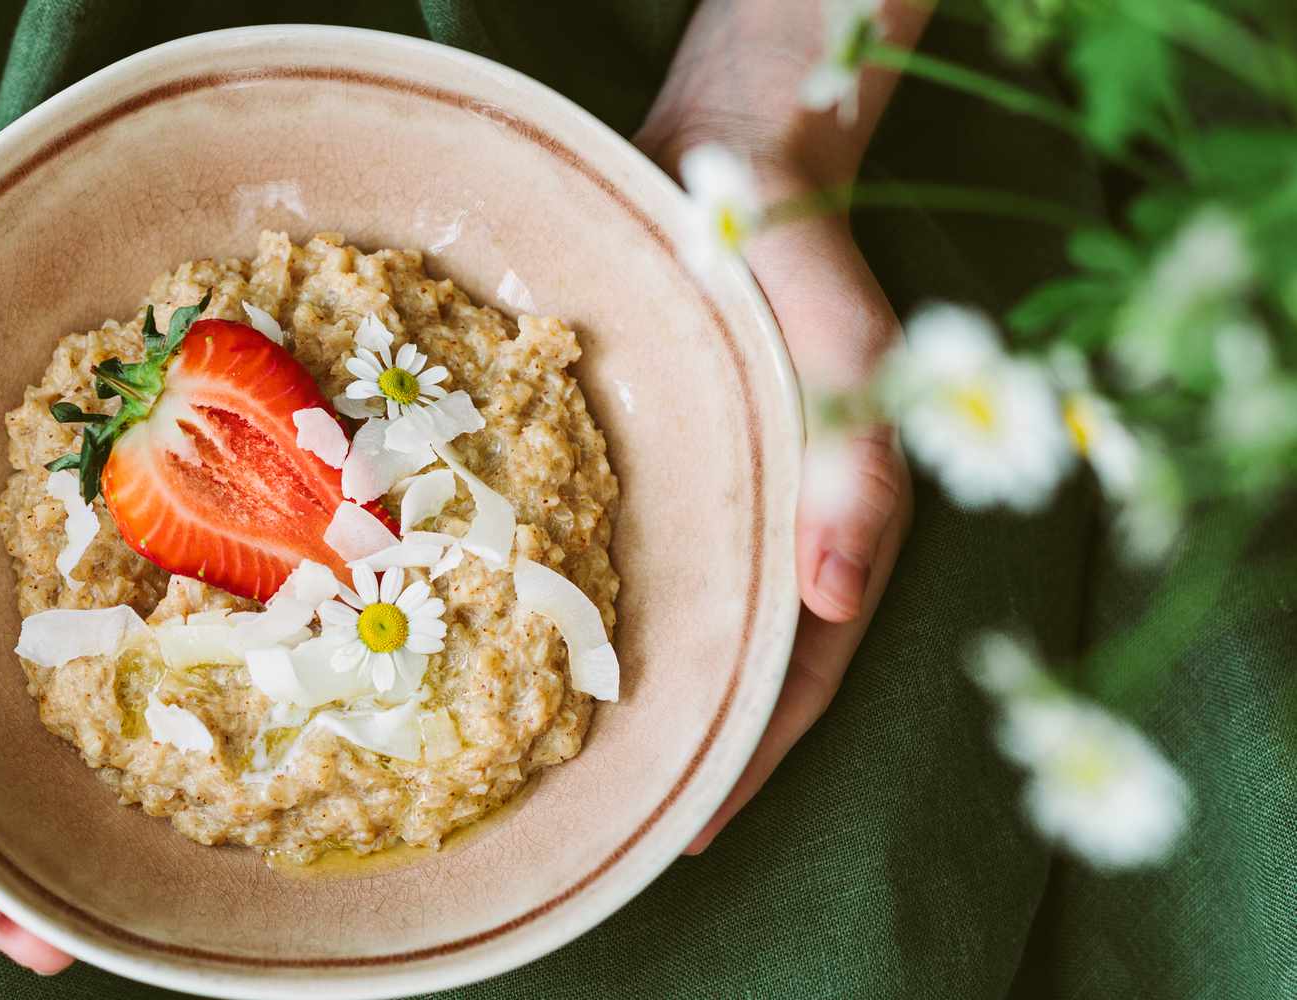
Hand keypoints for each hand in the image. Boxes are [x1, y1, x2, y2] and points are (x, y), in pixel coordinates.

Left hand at [635, 0, 924, 853]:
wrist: (722, 169)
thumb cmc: (799, 259)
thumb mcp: (858, 353)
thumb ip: (860, 472)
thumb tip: (838, 603)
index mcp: (825, 533)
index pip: (792, 683)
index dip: (743, 766)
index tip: (684, 837)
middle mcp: (763, 538)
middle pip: (725, 677)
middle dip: (679, 757)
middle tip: (607, 830)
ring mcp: (704, 507)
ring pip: (671, 630)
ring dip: (629, 699)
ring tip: (556, 769)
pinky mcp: (650, 470)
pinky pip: (617, 557)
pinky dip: (583, 612)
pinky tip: (523, 645)